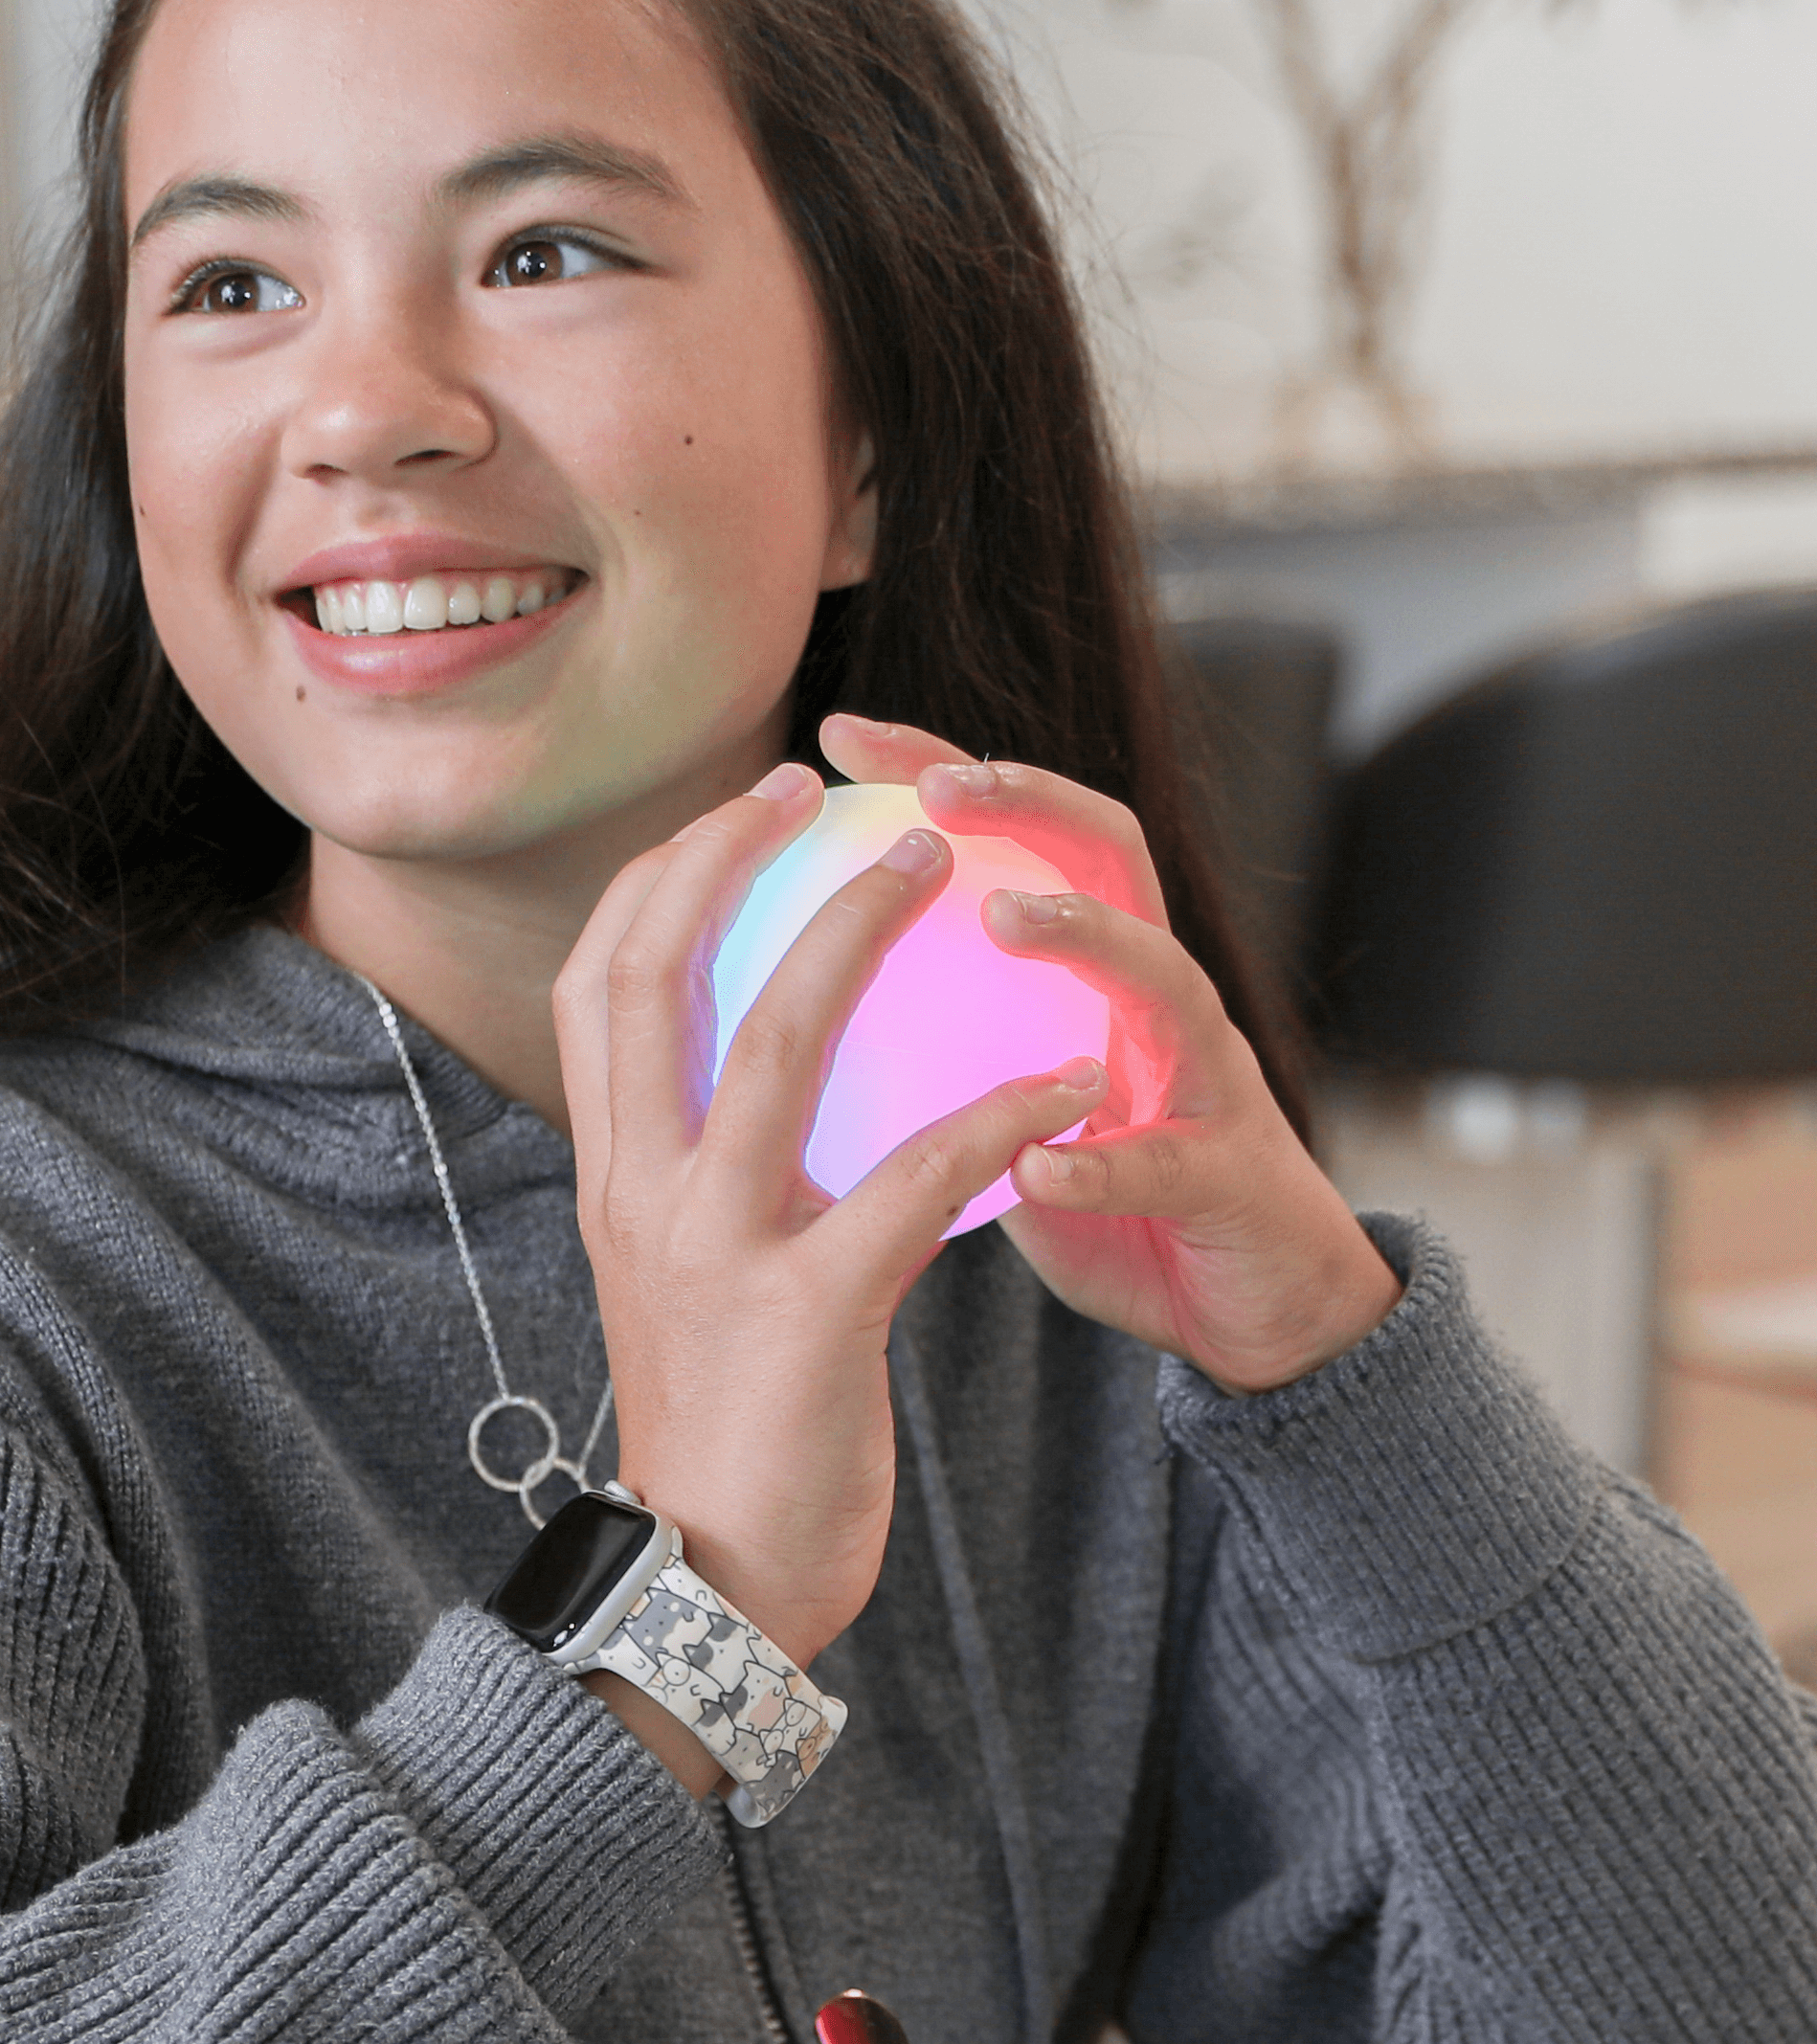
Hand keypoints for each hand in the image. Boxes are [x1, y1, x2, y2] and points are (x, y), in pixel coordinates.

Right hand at [553, 760, 1109, 1664]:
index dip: (660, 878)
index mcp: (613, 1181)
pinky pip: (916, 1176)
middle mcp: (641, 1195)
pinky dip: (999, 1109)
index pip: (600, 985)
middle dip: (733, 858)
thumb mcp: (686, 1281)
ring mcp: (716, 1248)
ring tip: (945, 864)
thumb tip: (772, 1092)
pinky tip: (1074, 1075)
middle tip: (821, 790)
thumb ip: (712, 1181)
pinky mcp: (809, 1311)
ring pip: (775, 1038)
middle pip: (658, 974)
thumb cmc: (721, 1432)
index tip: (735, 813)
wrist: (708, 1589)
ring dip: (863, 929)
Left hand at [821, 713, 1400, 1394]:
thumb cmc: (1119, 1203)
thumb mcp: (1007, 1115)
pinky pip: (1169, 1162)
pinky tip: (1039, 1170)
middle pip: (1112, 855)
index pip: (1019, 837)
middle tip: (937, 787)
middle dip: (1031, 800)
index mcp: (1095, 975)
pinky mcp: (1233, 1179)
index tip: (837, 730)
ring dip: (1088, 938)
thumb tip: (787, 1015)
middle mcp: (1159, 1001)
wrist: (1255, 1313)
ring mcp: (1209, 1080)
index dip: (937, 770)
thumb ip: (940, 1054)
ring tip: (1002, 916)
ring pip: (1167, 977)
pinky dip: (1107, 1163)